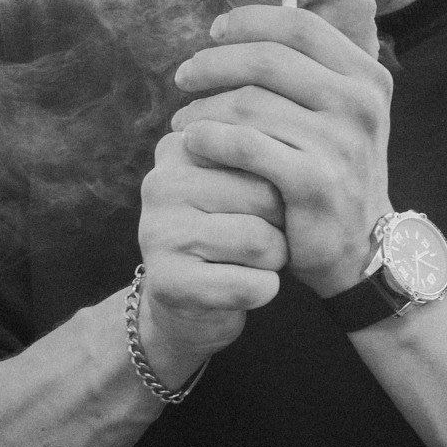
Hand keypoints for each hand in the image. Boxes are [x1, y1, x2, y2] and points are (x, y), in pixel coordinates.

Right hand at [137, 130, 286, 387]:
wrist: (188, 299)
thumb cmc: (227, 228)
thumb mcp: (237, 181)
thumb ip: (258, 157)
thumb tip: (288, 163)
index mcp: (180, 147)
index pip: (260, 152)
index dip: (280, 184)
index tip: (260, 199)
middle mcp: (161, 183)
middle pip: (265, 196)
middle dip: (280, 223)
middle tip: (255, 235)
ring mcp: (158, 233)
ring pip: (261, 241)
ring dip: (274, 258)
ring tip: (247, 260)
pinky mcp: (168, 283)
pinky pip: (250, 285)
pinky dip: (263, 290)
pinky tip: (242, 288)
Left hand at [170, 0, 392, 296]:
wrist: (361, 248)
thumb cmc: (338, 166)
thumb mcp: (349, 107)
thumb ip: (341, 52)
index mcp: (367, 75)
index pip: (299, 25)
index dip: (248, 22)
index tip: (213, 32)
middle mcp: (360, 104)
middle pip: (267, 59)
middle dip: (214, 63)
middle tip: (184, 77)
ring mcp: (340, 144)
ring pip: (249, 103)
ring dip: (203, 108)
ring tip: (182, 120)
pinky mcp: (314, 183)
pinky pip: (244, 146)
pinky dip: (208, 139)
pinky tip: (192, 142)